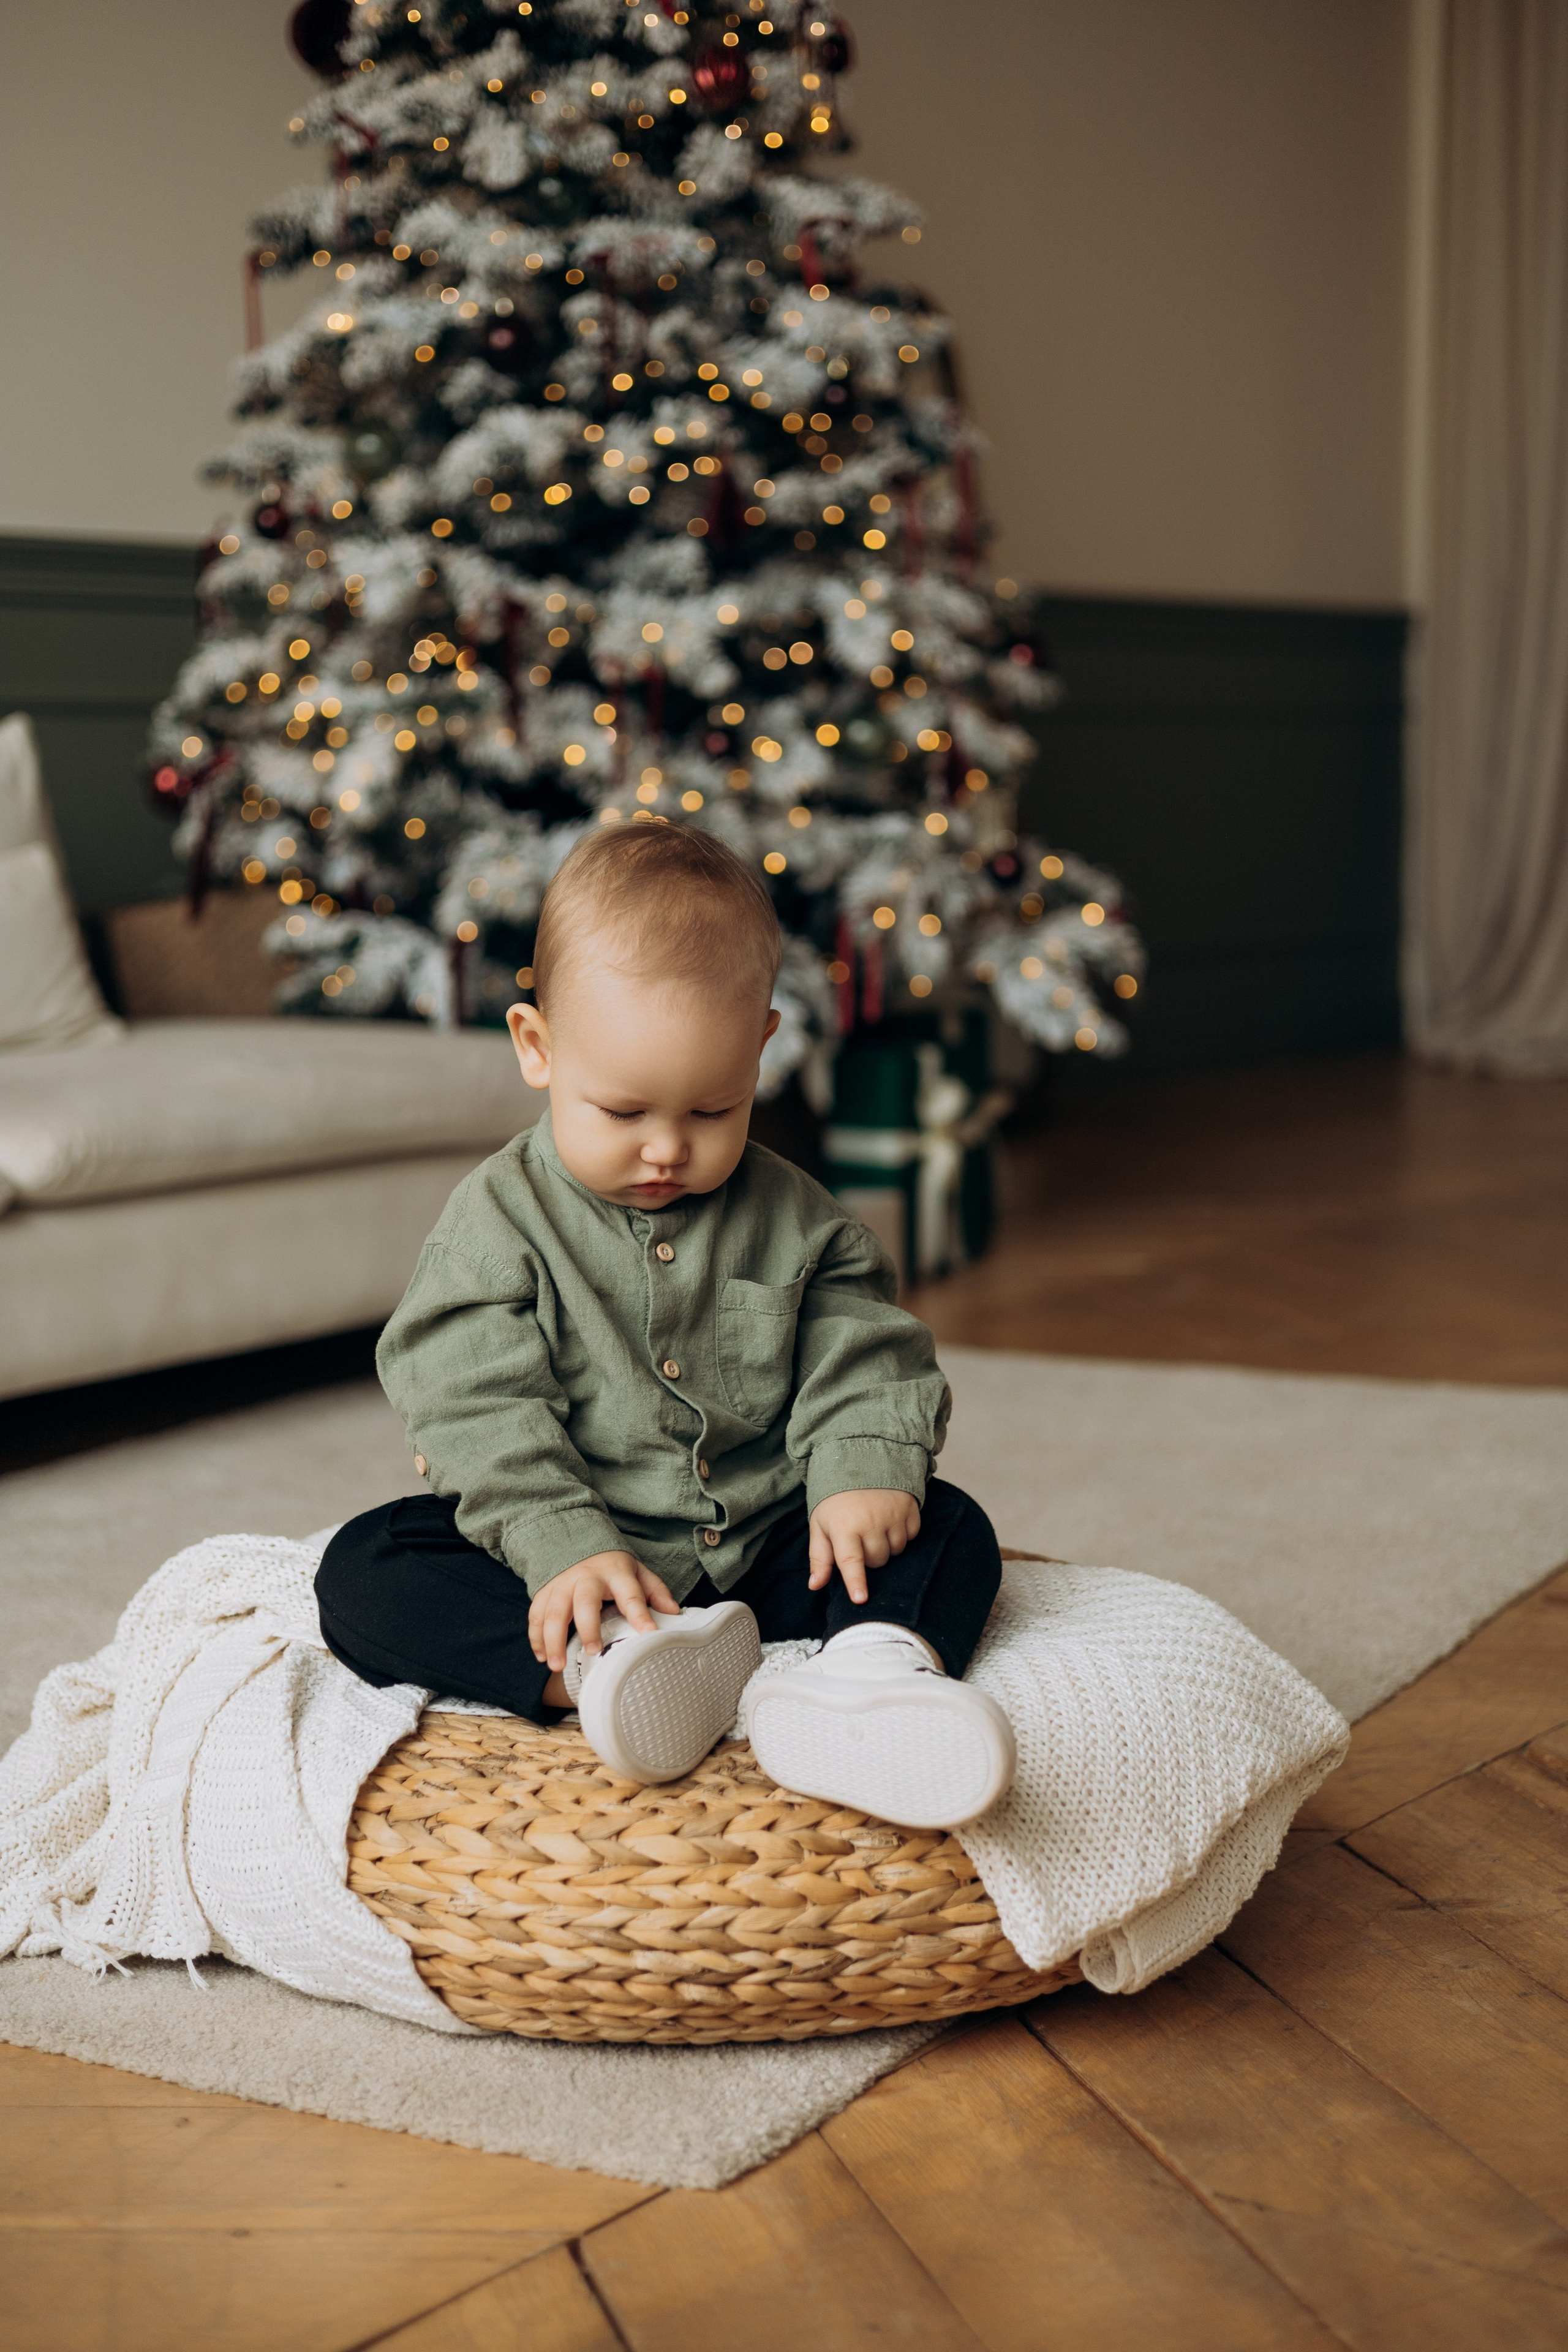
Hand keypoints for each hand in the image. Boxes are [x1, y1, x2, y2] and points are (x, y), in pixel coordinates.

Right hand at [529, 1551, 679, 1673]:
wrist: (577, 1543)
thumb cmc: (612, 1568)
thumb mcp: (638, 1572)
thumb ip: (655, 1591)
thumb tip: (674, 1613)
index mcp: (615, 1573)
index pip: (630, 1594)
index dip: (640, 1614)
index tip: (649, 1633)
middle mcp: (585, 1577)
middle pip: (584, 1602)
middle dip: (587, 1628)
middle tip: (591, 1652)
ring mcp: (561, 1584)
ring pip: (552, 1611)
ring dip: (552, 1640)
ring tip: (557, 1666)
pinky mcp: (544, 1591)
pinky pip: (535, 1614)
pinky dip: (536, 1637)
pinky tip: (542, 1656)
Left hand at [808, 1490, 921, 1604]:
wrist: (862, 1461)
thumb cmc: (837, 1500)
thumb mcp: (820, 1525)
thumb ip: (820, 1557)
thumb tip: (815, 1586)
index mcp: (843, 1525)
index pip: (850, 1560)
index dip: (855, 1581)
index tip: (860, 1599)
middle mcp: (870, 1521)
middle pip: (877, 1561)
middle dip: (869, 1555)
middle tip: (859, 1535)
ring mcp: (893, 1514)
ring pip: (896, 1551)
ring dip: (886, 1545)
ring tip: (874, 1525)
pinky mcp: (910, 1509)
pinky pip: (911, 1537)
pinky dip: (902, 1533)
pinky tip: (889, 1519)